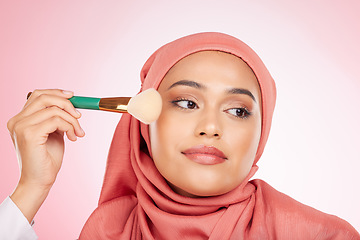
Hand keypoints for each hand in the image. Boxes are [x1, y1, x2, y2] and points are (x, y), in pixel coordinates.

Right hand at [7, 89, 84, 222]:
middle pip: (44, 97)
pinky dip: (69, 127)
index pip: (38, 95)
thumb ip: (56, 118)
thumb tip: (70, 103)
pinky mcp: (30, 134)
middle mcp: (17, 120)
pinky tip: (73, 138)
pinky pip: (56, 120)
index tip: (73, 97)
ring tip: (77, 133)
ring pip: (54, 109)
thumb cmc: (47, 159)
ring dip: (72, 120)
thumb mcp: (53, 133)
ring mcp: (21, 126)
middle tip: (79, 116)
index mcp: (20, 119)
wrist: (39, 181)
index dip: (56, 93)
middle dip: (66, 103)